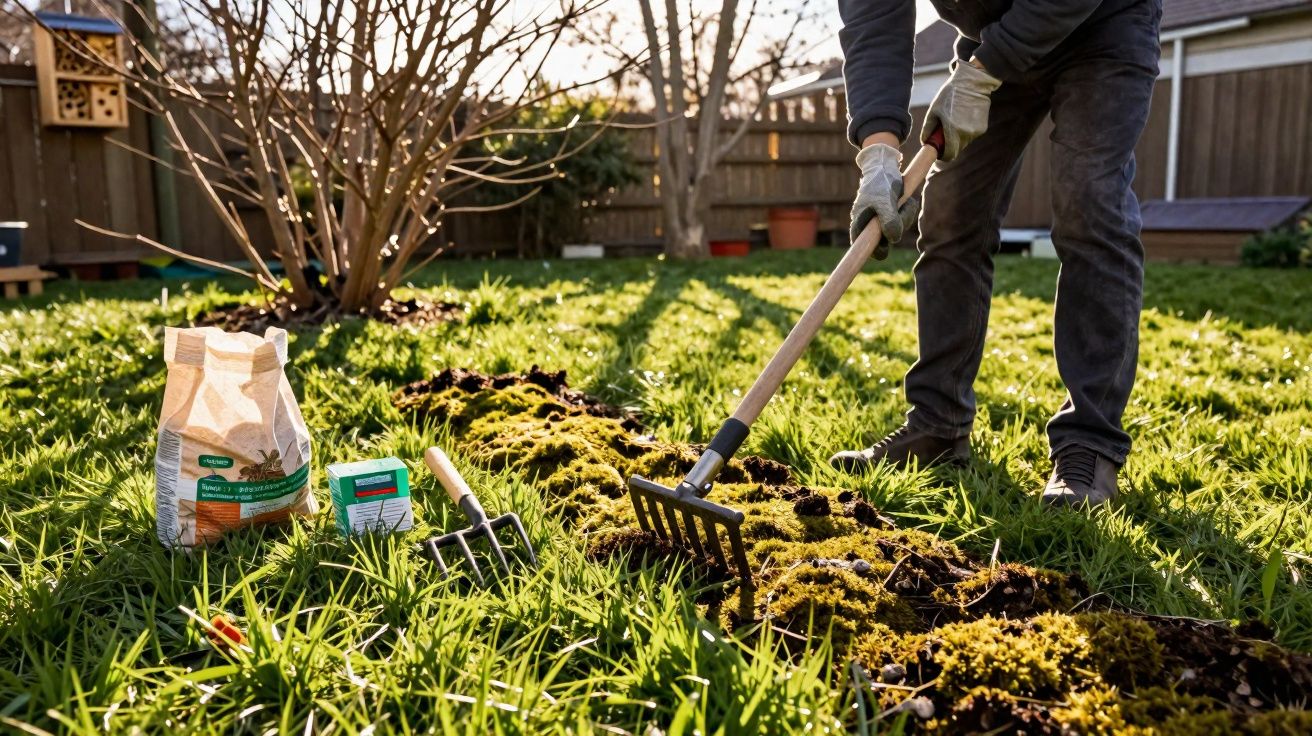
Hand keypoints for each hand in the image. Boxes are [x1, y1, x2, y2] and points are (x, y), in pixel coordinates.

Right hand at [851, 142, 920, 258]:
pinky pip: (903, 221)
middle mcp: (869, 226)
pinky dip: (908, 211)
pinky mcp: (891, 216)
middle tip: (900, 206)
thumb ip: (889, 220)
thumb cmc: (880, 182)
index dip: (867, 255)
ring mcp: (880, 222)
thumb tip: (893, 239)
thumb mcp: (884, 200)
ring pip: (897, 230)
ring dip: (905, 215)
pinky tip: (905, 200)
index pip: (863, 248)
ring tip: (902, 198)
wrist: (885, 165)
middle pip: (886, 241)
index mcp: (860, 224)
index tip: (876, 257)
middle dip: (898, 225)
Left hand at [921, 58, 1001, 160]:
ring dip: (958, 137)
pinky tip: (964, 117)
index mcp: (952, 130)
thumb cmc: (950, 94)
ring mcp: (976, 131)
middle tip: (945, 133)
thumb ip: (927, 129)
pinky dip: (966, 130)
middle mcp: (966, 133)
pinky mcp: (983, 127)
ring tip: (955, 121)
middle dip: (950, 145)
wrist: (973, 82)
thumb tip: (925, 142)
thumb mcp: (934, 110)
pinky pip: (971, 135)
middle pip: (957, 149)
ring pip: (964, 143)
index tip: (939, 151)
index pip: (949, 154)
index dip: (943, 155)